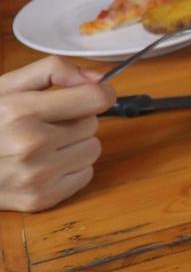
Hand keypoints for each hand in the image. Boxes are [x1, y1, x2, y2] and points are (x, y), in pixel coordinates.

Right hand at [0, 57, 113, 212]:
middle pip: (93, 124)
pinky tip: (43, 164)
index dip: (100, 93)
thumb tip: (97, 78)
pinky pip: (85, 175)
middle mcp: (32, 145)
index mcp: (21, 112)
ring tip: (44, 144)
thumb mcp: (5, 87)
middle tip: (47, 123)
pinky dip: (71, 168)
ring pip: (93, 150)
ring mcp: (37, 176)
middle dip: (75, 120)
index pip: (94, 99)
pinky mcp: (41, 199)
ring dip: (76, 144)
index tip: (95, 93)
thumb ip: (52, 71)